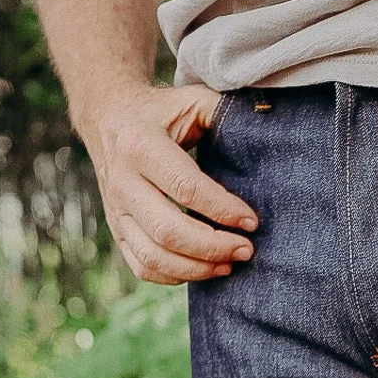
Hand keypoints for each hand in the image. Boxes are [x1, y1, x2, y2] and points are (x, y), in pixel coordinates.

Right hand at [81, 83, 257, 284]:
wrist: (108, 117)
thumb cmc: (162, 112)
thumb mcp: (191, 101)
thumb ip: (225, 115)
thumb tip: (268, 133)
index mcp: (141, 146)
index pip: (185, 189)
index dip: (222, 210)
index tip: (252, 221)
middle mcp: (123, 182)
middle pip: (168, 230)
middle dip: (213, 247)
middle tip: (246, 249)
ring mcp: (116, 209)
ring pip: (153, 256)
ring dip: (197, 268)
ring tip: (229, 264)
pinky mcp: (116, 229)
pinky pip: (142, 267)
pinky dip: (174, 276)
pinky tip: (203, 268)